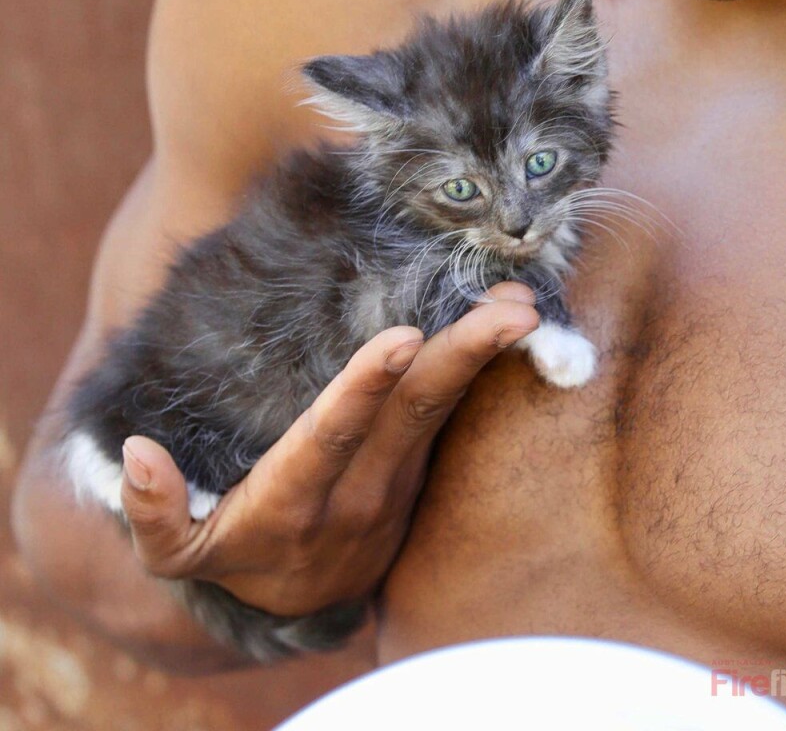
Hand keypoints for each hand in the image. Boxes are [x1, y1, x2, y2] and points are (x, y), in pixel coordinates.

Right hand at [117, 283, 537, 616]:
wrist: (303, 607)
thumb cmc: (235, 555)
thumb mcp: (181, 553)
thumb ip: (153, 512)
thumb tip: (135, 452)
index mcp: (293, 501)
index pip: (332, 437)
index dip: (365, 389)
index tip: (401, 340)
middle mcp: (357, 491)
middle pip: (412, 415)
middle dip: (460, 357)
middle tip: (509, 309)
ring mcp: (397, 482)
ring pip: (443, 411)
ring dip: (484, 357)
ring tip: (523, 305)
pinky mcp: (419, 472)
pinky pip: (452, 416)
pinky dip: (481, 371)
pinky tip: (512, 326)